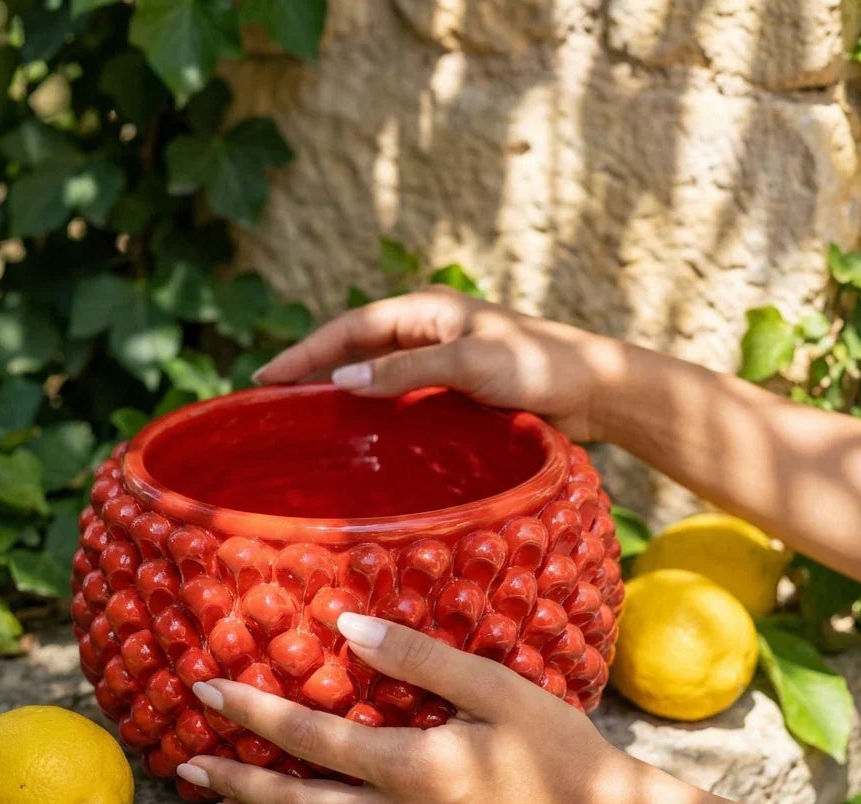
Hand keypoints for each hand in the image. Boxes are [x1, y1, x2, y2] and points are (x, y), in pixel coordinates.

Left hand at [176, 613, 648, 803]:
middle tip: (185, 766)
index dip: (255, 714)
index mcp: (415, 769)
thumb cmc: (557, 749)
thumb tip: (348, 628)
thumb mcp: (497, 688)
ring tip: (215, 800)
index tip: (207, 692)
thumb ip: (421, 659)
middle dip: (237, 781)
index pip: (313, 738)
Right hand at [252, 287, 626, 441]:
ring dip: (340, 391)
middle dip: (313, 369)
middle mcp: (429, 331)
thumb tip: (343, 380)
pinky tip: (357, 435)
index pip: (350, 328)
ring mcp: (441, 362)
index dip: (306, 352)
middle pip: (356, 348)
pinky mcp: (455, 391)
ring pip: (376, 374)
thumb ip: (405, 370)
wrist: (594, 391)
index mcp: (427, 311)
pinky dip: (373, 412)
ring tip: (300, 418)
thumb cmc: (539, 366)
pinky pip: (400, 398)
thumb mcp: (468, 363)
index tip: (266, 377)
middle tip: (270, 399)